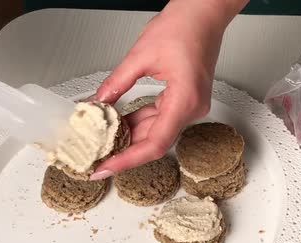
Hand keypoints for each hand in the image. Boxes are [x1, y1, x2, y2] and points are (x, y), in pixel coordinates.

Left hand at [90, 0, 247, 179]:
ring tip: (102, 141)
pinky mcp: (185, 100)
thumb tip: (97, 104)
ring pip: (156, 132)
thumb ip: (115, 84)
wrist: (204, 13)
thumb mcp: (139, 56)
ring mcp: (191, 105)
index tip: (106, 168)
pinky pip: (161, 119)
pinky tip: (119, 124)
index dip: (127, 160)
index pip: (155, 144)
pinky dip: (139, 122)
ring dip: (130, 137)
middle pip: (155, 142)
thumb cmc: (184, 26)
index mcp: (185, 100)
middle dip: (124, 151)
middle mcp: (192, 108)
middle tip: (96, 159)